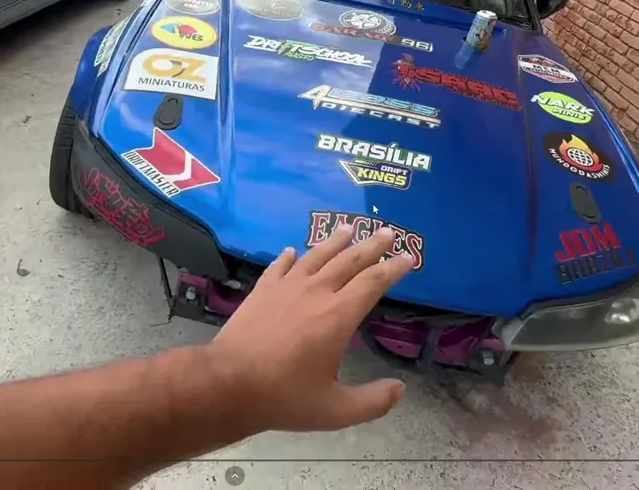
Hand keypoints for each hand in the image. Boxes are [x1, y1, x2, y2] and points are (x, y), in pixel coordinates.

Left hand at [204, 225, 415, 433]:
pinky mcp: (262, 290)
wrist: (228, 382)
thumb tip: (400, 390)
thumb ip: (373, 401)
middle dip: (372, 245)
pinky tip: (293, 251)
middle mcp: (316, 292)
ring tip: (347, 228)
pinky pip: (280, 266)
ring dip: (335, 241)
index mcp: (339, 316)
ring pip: (316, 256)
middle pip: (349, 260)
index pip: (374, 282)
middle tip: (388, 232)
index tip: (409, 257)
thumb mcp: (336, 410)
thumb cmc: (285, 397)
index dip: (394, 268)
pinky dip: (290, 256)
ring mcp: (286, 287)